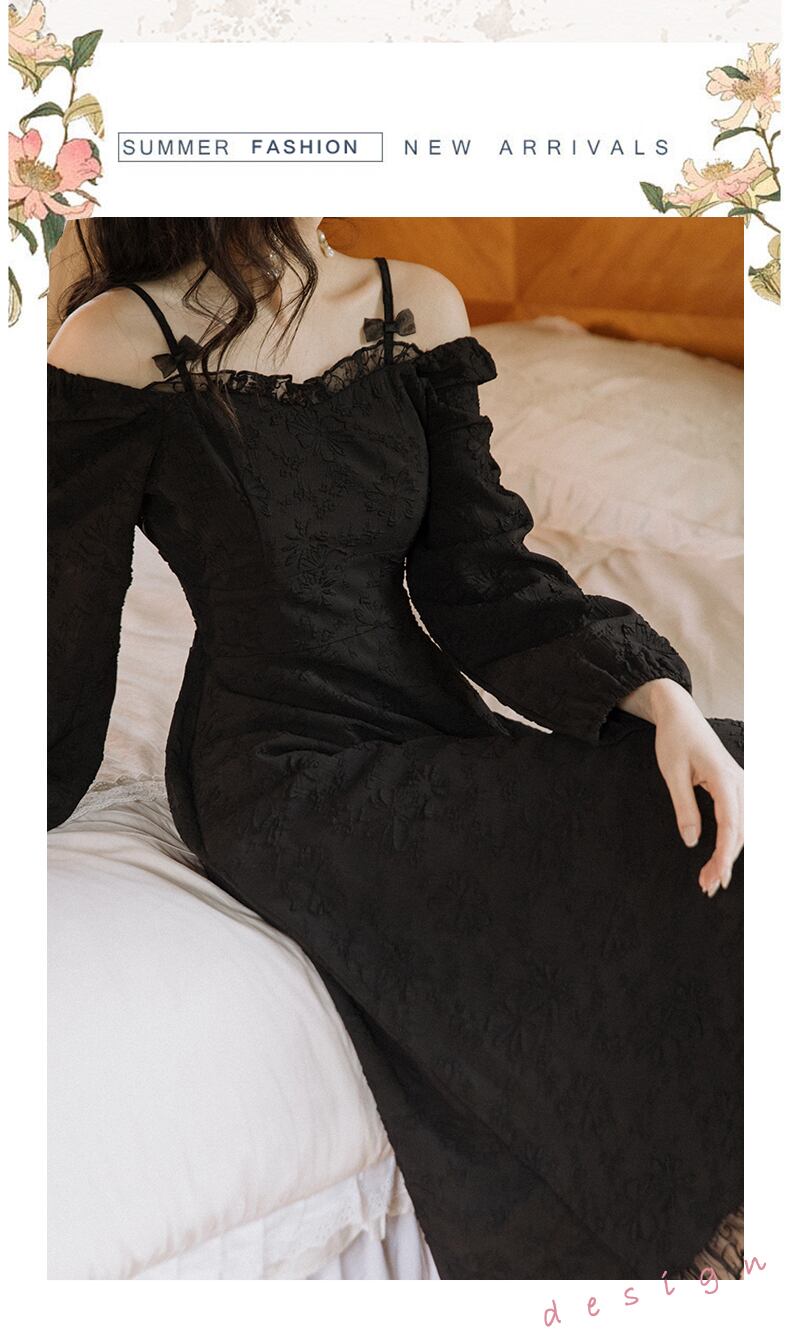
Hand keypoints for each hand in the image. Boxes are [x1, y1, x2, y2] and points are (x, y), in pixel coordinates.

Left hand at [618, 679, 743, 896]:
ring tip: (710, 879)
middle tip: (707, 887)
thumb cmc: (675, 740)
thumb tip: (691, 841)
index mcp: (724, 777)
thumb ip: (683, 807)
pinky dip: (730, 842)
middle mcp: (740, 782)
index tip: (717, 877)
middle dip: (726, 862)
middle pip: (740, 831)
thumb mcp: (672, 773)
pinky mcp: (736, 788)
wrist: (681, 716)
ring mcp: (741, 785)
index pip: (730, 824)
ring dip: (728, 855)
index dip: (725, 854)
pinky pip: (739, 820)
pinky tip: (720, 859)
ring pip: (743, 828)